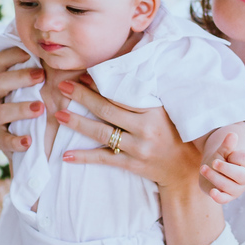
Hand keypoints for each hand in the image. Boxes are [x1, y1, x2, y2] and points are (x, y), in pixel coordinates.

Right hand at [0, 46, 43, 153]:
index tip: (34, 53)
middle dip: (20, 77)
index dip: (15, 54)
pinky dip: (16, 141)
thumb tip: (62, 49)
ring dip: (21, 109)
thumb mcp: (45, 83)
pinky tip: (30, 140)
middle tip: (42, 76)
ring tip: (40, 108)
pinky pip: (3, 141)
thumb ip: (49, 66)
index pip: (0, 60)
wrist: (40, 140)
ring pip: (1, 111)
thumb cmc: (42, 103)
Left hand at [55, 82, 201, 192]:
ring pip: (102, 133)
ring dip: (78, 123)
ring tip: (59, 115)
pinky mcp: (133, 165)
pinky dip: (84, 157)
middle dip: (82, 97)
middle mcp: (145, 128)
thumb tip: (116, 77)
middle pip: (107, 110)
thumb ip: (144, 97)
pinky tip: (66, 155)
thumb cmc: (173, 133)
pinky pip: (104, 159)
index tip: (81, 76)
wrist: (185, 168)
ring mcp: (138, 148)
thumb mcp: (164, 111)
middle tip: (62, 87)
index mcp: (153, 110)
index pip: (120, 94)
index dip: (98, 85)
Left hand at [199, 131, 244, 203]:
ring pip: (228, 186)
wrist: (213, 170)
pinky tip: (212, 192)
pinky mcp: (226, 197)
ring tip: (203, 168)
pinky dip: (218, 197)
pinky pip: (224, 199)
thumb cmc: (222, 159)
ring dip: (214, 177)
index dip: (235, 155)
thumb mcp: (223, 151)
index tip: (228, 154)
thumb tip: (232, 134)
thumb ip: (227, 145)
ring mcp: (236, 189)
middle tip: (213, 162)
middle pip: (239, 175)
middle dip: (225, 168)